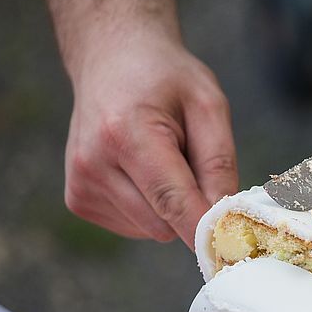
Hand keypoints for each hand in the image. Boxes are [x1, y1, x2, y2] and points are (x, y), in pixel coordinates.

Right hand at [64, 29, 237, 247]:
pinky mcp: (79, 201)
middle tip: (193, 162)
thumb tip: (226, 220)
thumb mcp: (209, 105)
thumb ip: (219, 163)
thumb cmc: (167, 79)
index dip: (205, 231)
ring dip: (170, 207)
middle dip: (192, 206)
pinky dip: (151, 207)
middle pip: (165, 223)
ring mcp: (81, 185)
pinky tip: (143, 169)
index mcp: (126, 134)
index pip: (172, 200)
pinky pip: (137, 227)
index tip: (233, 252)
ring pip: (153, 230)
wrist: (112, 59)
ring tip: (162, 158)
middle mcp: (93, 164)